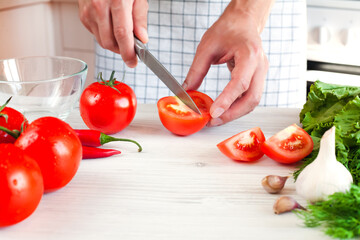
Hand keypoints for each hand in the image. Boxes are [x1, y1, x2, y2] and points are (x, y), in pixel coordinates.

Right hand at [78, 0, 148, 67]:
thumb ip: (140, 18)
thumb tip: (142, 39)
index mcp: (117, 2)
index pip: (122, 35)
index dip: (128, 53)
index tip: (133, 62)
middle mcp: (100, 7)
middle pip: (110, 43)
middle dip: (122, 51)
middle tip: (131, 49)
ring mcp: (89, 12)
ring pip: (102, 41)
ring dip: (114, 44)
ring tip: (122, 36)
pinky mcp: (83, 16)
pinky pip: (95, 34)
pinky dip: (105, 36)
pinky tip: (111, 27)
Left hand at [183, 0, 272, 126]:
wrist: (243, 23)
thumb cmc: (228, 29)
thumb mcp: (207, 47)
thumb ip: (197, 70)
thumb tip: (186, 91)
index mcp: (249, 54)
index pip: (240, 82)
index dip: (227, 100)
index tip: (214, 113)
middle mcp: (260, 65)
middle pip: (252, 98)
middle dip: (232, 114)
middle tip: (213, 121)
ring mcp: (261, 73)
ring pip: (253, 101)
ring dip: (235, 113)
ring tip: (216, 119)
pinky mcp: (258, 78)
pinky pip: (250, 98)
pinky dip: (237, 107)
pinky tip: (224, 111)